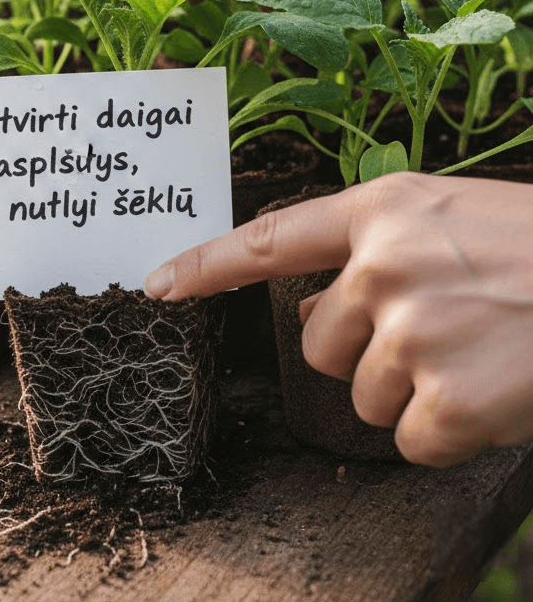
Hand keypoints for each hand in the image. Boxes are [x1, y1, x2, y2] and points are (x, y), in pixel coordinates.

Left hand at [144, 173, 532, 466]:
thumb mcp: (448, 223)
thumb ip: (372, 256)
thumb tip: (309, 307)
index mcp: (382, 211)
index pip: (269, 239)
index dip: (205, 264)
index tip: (156, 285)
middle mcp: (385, 264)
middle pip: (319, 344)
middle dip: (365, 352)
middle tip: (441, 331)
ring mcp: (413, 330)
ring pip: (364, 396)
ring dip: (413, 391)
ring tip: (478, 352)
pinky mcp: (447, 398)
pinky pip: (412, 439)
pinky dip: (450, 433)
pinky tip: (495, 394)